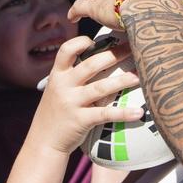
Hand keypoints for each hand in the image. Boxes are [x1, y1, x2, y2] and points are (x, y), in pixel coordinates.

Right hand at [28, 36, 143, 153]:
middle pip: (90, 65)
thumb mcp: (56, 88)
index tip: (95, 40)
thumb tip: (99, 57)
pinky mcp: (81, 120)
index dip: (80, 42)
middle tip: (132, 49)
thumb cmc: (55, 111)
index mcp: (57, 75)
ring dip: (122, 81)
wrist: (43, 142)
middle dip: (113, 55)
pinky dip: (123, 113)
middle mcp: (63, 86)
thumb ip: (71, 74)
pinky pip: (105, 114)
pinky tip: (138, 112)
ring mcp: (71, 103)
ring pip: (100, 88)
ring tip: (139, 77)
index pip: (65, 50)